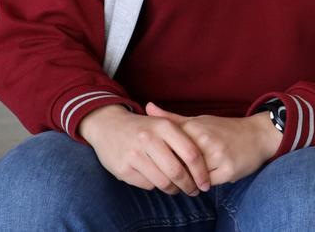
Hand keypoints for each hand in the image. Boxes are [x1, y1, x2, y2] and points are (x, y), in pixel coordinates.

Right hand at [78, 104, 209, 195]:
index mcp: (164, 126)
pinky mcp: (122, 168)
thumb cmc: (144, 127)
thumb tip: (206, 163)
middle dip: (189, 185)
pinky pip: (147, 184)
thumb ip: (183, 138)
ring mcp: (134, 154)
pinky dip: (156, 186)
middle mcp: (149, 139)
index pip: (191, 154)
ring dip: (174, 189)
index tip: (206, 183)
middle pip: (177, 171)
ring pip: (162, 181)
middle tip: (194, 191)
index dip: (201, 172)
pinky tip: (158, 181)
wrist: (109, 125)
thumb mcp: (163, 124)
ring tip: (178, 189)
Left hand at [146, 102, 281, 185]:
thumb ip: (172, 118)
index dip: (161, 158)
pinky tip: (202, 181)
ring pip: (192, 176)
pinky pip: (208, 184)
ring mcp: (218, 156)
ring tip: (185, 181)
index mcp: (195, 127)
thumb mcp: (198, 121)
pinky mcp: (229, 171)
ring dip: (187, 181)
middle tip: (170, 176)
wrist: (258, 135)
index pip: (168, 148)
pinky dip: (202, 184)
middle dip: (173, 172)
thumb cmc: (224, 129)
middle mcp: (206, 140)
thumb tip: (147, 107)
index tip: (158, 162)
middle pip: (178, 164)